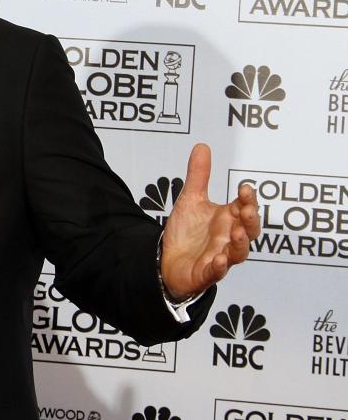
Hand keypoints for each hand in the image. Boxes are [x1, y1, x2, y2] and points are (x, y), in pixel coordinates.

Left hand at [160, 143, 259, 299]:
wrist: (168, 260)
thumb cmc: (187, 232)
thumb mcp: (190, 200)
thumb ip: (199, 176)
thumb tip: (202, 146)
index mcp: (227, 219)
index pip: (244, 208)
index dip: (248, 199)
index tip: (245, 188)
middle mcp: (228, 238)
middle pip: (249, 231)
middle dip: (251, 221)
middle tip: (247, 210)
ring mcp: (220, 256)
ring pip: (238, 253)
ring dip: (240, 244)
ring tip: (237, 232)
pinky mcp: (207, 273)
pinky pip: (217, 272)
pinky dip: (220, 267)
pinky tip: (219, 260)